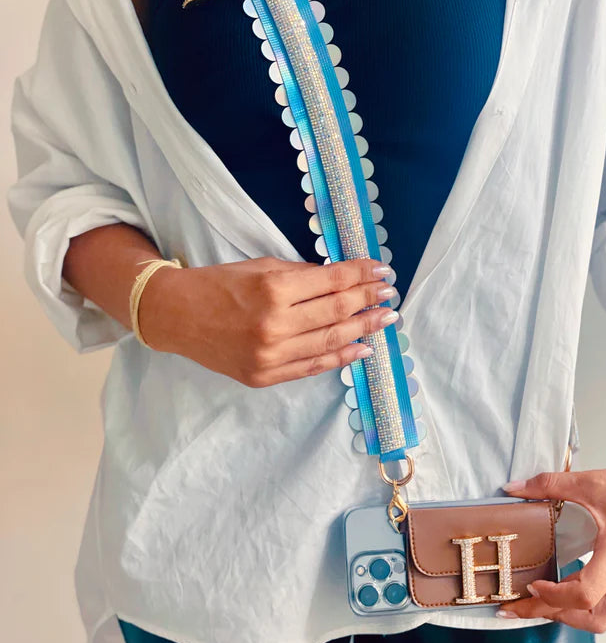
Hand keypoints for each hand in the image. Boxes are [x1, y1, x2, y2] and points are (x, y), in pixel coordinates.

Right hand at [139, 255, 397, 385]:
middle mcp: (275, 325)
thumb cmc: (218, 284)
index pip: (332, 282)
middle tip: (391, 294)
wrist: (176, 316)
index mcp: (273, 290)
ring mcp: (270, 355)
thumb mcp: (261, 266)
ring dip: (364, 330)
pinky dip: (340, 357)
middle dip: (369, 300)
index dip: (361, 275)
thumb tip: (340, 279)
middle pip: (337, 312)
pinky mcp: (264, 376)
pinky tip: (362, 348)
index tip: (382, 270)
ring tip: (385, 319)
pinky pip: (312, 367)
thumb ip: (302, 275)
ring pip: (330, 342)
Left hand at [497, 442, 605, 631]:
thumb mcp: (590, 482)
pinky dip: (591, 604)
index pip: (585, 595)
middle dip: (554, 614)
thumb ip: (547, 484)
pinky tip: (571, 589)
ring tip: (544, 603)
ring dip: (573, 615)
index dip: (553, 597)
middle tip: (524, 606)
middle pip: (592, 617)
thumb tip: (514, 487)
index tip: (532, 585)